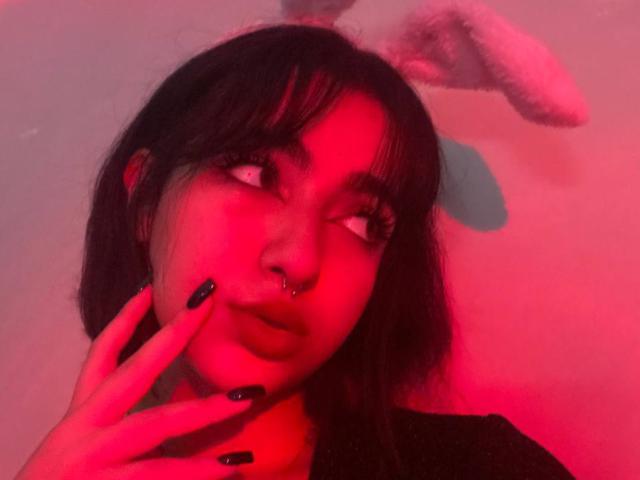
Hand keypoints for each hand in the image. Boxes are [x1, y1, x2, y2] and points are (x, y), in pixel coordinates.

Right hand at [15, 280, 257, 479]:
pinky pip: (160, 477)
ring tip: (246, 399)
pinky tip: (230, 469)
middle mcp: (85, 429)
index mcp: (81, 416)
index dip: (125, 319)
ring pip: (157, 425)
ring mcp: (95, 459)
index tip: (150, 287)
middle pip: (136, 370)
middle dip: (175, 333)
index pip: (101, 355)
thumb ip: (110, 421)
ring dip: (206, 411)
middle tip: (208, 303)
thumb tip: (162, 408)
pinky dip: (197, 472)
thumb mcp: (75, 444)